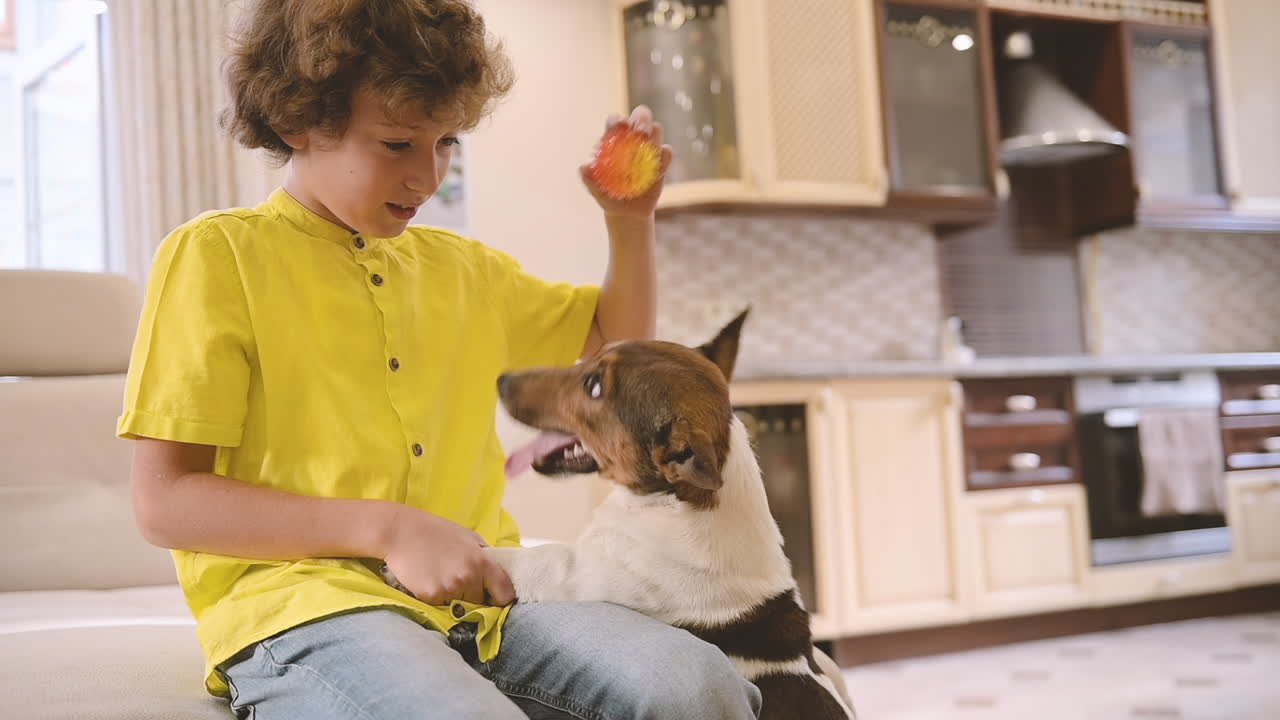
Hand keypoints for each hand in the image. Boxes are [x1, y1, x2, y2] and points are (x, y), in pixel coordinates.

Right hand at [380, 505, 515, 605]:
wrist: (400, 532)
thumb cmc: (434, 531)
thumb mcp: (468, 536)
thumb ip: (485, 556)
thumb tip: (498, 574)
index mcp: (482, 562)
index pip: (505, 593)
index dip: (501, 598)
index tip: (494, 597)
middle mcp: (469, 577)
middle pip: (479, 602)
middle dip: (471, 596)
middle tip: (455, 579)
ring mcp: (449, 589)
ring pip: (458, 605)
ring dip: (452, 597)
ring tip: (439, 576)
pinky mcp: (430, 596)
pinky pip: (439, 605)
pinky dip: (434, 597)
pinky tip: (426, 579)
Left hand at [580, 105, 673, 218]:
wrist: (627, 211)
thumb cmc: (608, 195)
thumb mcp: (596, 189)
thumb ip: (589, 179)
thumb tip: (584, 167)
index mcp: (614, 139)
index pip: (616, 121)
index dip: (618, 121)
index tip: (621, 127)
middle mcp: (633, 138)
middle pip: (640, 115)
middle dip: (642, 120)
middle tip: (641, 134)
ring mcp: (649, 148)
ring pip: (657, 129)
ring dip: (654, 135)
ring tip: (649, 150)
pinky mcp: (662, 161)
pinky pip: (667, 152)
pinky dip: (664, 157)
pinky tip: (658, 170)